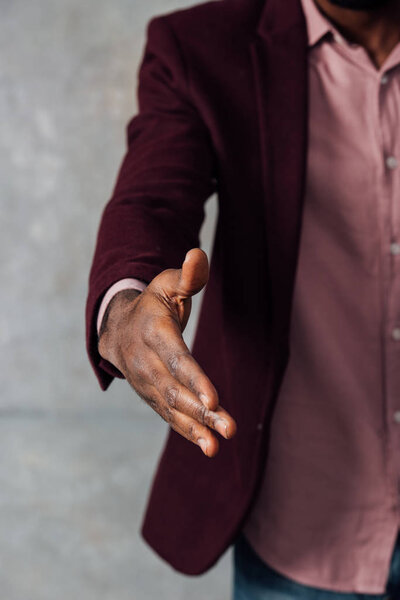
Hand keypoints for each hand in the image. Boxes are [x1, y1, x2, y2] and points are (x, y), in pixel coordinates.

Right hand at [98, 248, 236, 456]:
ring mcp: (145, 383)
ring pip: (172, 409)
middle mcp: (145, 362)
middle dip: (202, 412)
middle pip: (175, 390)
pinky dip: (187, 431)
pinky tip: (208, 446)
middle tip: (230, 428)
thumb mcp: (166, 284)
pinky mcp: (150, 396)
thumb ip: (187, 276)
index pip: (176, 359)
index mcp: (153, 332)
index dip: (194, 380)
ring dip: (195, 428)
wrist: (116, 328)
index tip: (214, 400)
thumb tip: (198, 255)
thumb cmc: (151, 303)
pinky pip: (168, 416)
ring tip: (217, 446)